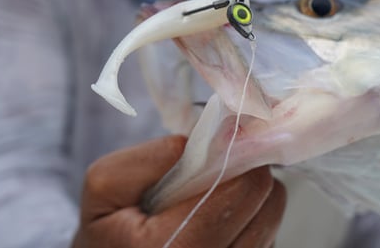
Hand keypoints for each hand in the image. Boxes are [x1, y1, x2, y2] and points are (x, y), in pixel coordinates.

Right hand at [71, 135, 285, 247]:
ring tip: (212, 200)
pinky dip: (249, 222)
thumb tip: (208, 141)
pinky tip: (218, 222)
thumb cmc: (107, 229)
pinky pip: (267, 235)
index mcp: (172, 247)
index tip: (224, 145)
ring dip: (249, 200)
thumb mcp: (106, 183)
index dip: (237, 158)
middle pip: (267, 202)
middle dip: (245, 176)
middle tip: (217, 171)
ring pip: (272, 219)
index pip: (244, 188)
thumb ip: (153, 158)